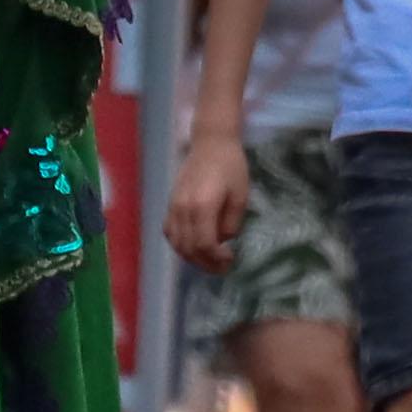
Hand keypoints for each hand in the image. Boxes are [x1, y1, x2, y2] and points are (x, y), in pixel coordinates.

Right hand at [163, 129, 247, 274]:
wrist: (211, 143)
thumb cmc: (231, 167)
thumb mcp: (241, 196)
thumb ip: (232, 223)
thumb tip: (223, 241)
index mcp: (202, 206)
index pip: (205, 244)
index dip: (217, 259)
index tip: (230, 260)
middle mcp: (183, 208)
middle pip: (188, 248)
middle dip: (205, 263)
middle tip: (222, 267)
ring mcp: (173, 206)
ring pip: (176, 243)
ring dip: (192, 257)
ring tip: (210, 260)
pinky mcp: (170, 203)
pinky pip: (169, 232)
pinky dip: (180, 244)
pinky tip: (194, 247)